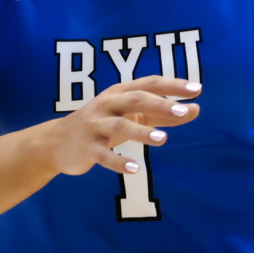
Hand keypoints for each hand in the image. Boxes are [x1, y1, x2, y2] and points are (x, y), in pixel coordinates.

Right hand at [41, 76, 199, 178]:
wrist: (56, 142)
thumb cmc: (102, 125)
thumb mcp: (130, 115)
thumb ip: (161, 114)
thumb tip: (195, 110)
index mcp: (119, 93)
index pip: (150, 83)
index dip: (173, 85)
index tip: (197, 89)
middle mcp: (107, 105)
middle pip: (136, 99)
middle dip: (160, 104)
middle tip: (183, 111)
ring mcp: (95, 126)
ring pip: (120, 126)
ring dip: (142, 132)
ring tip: (163, 139)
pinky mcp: (87, 148)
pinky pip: (104, 155)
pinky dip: (119, 162)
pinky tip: (135, 169)